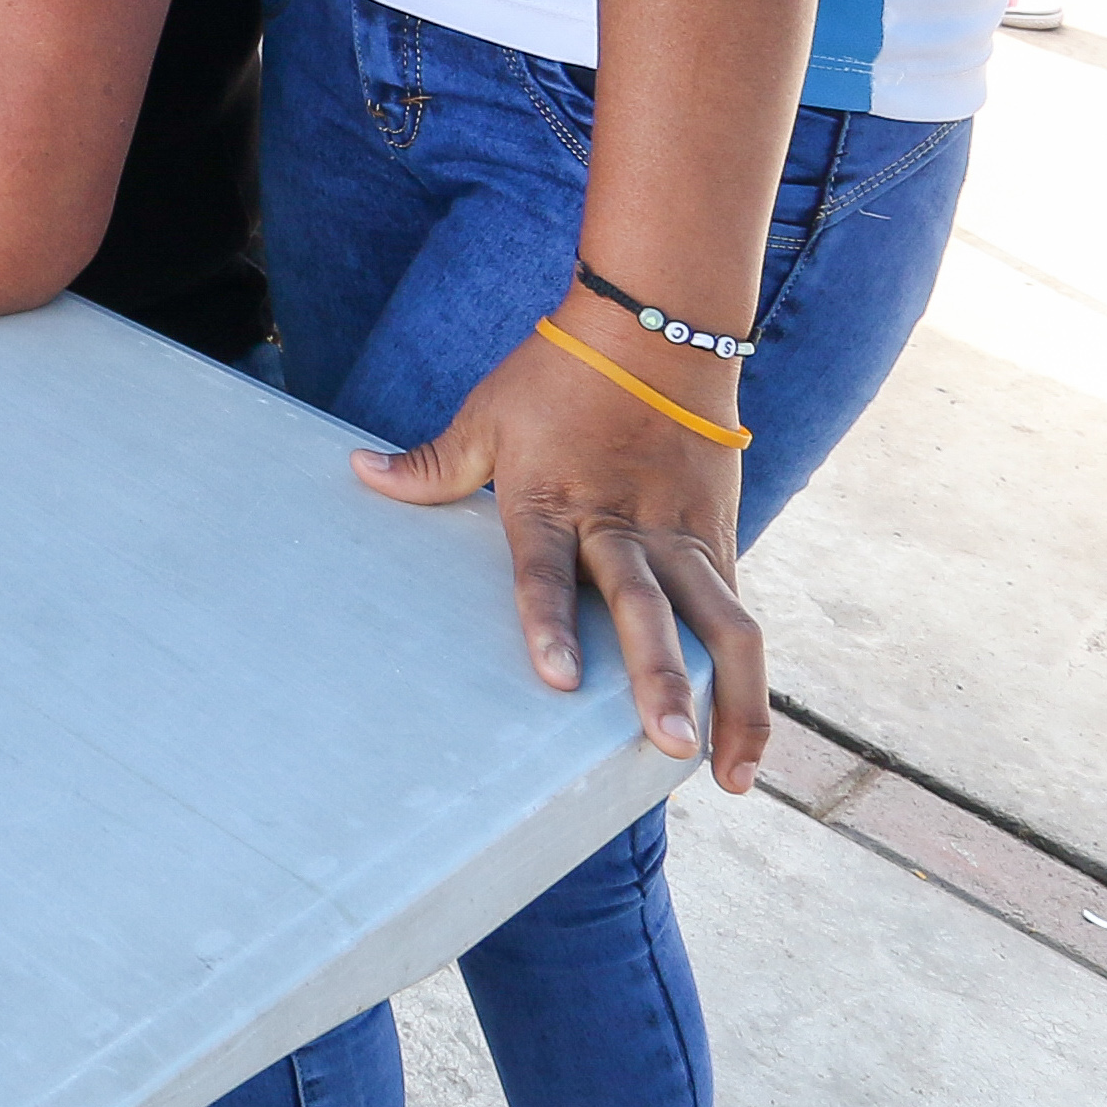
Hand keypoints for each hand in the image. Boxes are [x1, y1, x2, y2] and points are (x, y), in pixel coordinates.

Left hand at [356, 307, 760, 785]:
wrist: (655, 330)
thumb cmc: (558, 376)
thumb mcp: (488, 416)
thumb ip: (434, 465)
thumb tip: (359, 471)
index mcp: (554, 502)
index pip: (548, 572)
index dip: (550, 625)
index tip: (559, 681)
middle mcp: (625, 527)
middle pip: (649, 611)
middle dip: (662, 682)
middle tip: (669, 748)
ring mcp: (682, 536)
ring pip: (724, 625)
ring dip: (734, 702)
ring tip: (732, 776)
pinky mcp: (721, 537)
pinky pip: (739, 610)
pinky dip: (747, 675)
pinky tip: (747, 734)